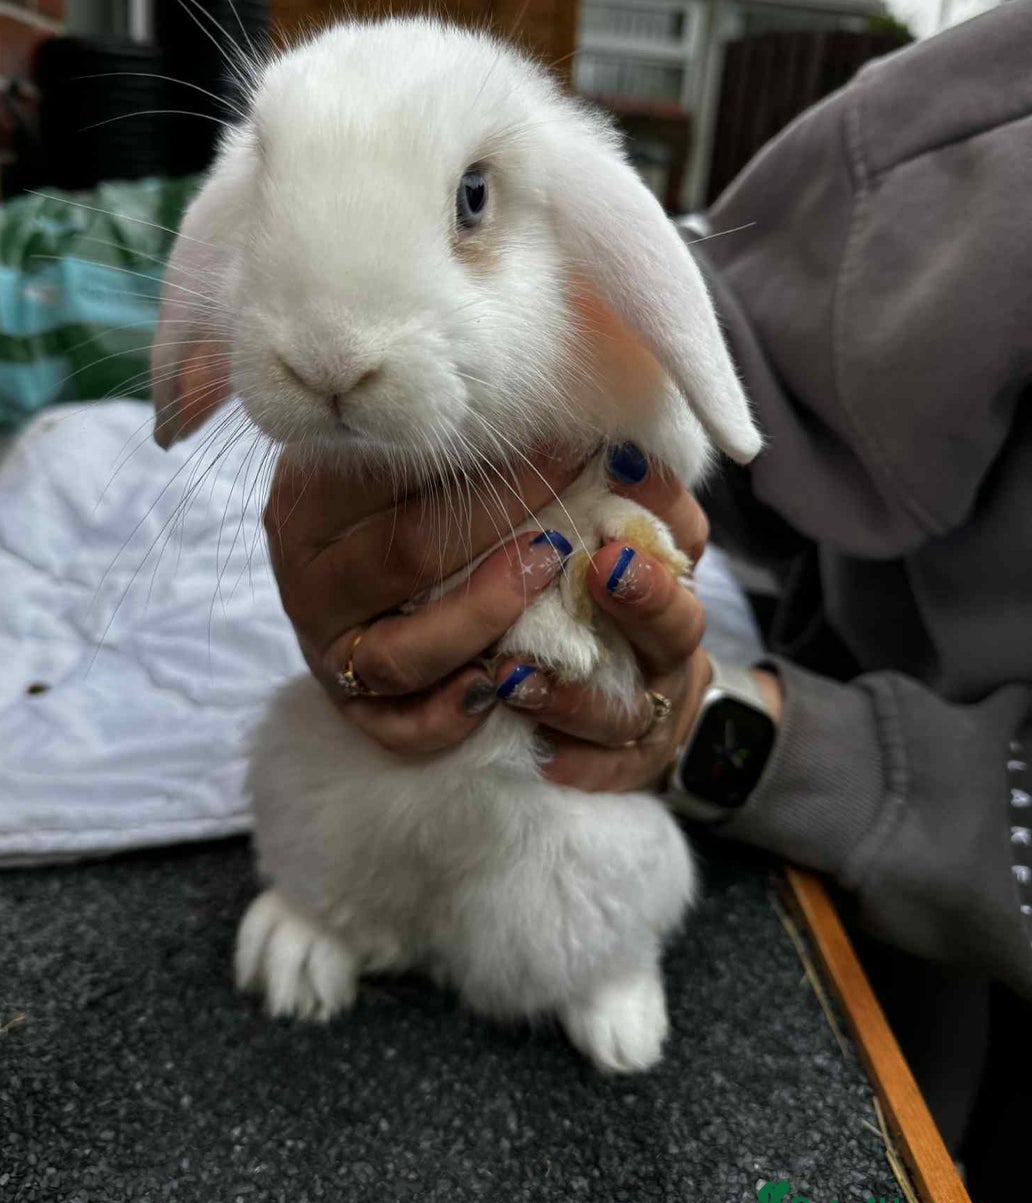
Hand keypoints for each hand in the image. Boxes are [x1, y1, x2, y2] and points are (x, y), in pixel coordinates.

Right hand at [263, 448, 585, 752]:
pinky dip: (451, 715)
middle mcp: (304, 568)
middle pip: (409, 554)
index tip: (564, 436)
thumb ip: (465, 426)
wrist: (361, 551)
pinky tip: (500, 685)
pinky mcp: (347, 701)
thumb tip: (569, 405)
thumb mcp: (414, 441)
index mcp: (308, 490)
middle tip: (575, 496)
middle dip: (504, 523)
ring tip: (548, 575)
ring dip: (486, 620)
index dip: (490, 455)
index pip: (395, 469)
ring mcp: (322, 642)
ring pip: (401, 654)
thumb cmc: (409, 482)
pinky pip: (396, 726)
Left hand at [493, 454, 715, 791]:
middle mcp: (670, 640)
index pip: (683, 532)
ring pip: (627, 710)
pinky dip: (581, 765)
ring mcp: (654, 706)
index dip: (658, 499)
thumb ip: (580, 493)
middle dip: (643, 596)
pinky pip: (612, 771)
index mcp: (668, 572)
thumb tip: (541, 431)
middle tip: (603, 567)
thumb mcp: (601, 535)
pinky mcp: (631, 761)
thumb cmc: (601, 597)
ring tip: (519, 680)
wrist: (651, 697)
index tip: (618, 464)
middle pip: (676, 623)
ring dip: (577, 696)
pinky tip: (542, 756)